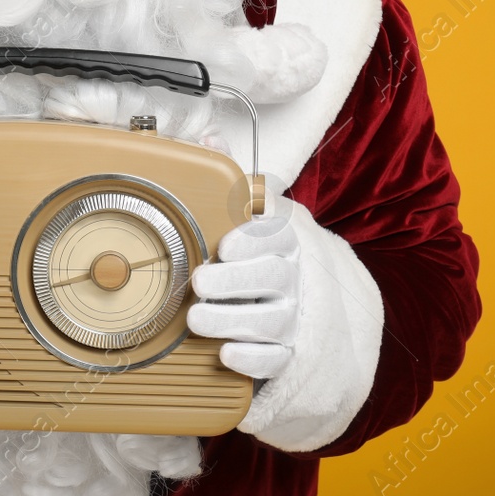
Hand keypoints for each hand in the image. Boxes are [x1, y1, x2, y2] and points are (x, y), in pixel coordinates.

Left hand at [186, 175, 301, 380]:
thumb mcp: (251, 217)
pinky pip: (275, 359)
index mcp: (285, 242)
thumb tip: (210, 135)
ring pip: (269, 321)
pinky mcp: (288, 353)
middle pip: (270, 278)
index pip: (277, 236)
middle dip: (233, 281)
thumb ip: (232, 180)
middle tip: (198, 283)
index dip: (252, 240)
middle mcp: (292, 279)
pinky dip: (252, 359)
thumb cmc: (259, 257)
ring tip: (197, 319)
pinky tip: (227, 353)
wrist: (297, 312)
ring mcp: (293, 318)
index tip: (224, 246)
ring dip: (231, 320)